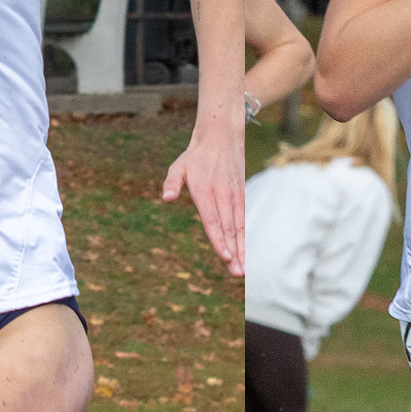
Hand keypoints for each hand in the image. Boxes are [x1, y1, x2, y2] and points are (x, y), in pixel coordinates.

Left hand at [161, 113, 246, 275]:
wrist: (221, 137)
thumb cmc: (195, 156)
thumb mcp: (178, 166)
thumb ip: (171, 183)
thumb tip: (165, 198)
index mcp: (206, 192)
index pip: (213, 221)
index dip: (219, 240)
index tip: (225, 257)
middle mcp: (223, 196)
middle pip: (229, 229)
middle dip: (233, 252)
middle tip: (237, 273)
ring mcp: (234, 196)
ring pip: (239, 227)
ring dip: (241, 250)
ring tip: (242, 271)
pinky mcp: (241, 196)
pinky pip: (243, 220)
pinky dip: (244, 238)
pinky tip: (245, 254)